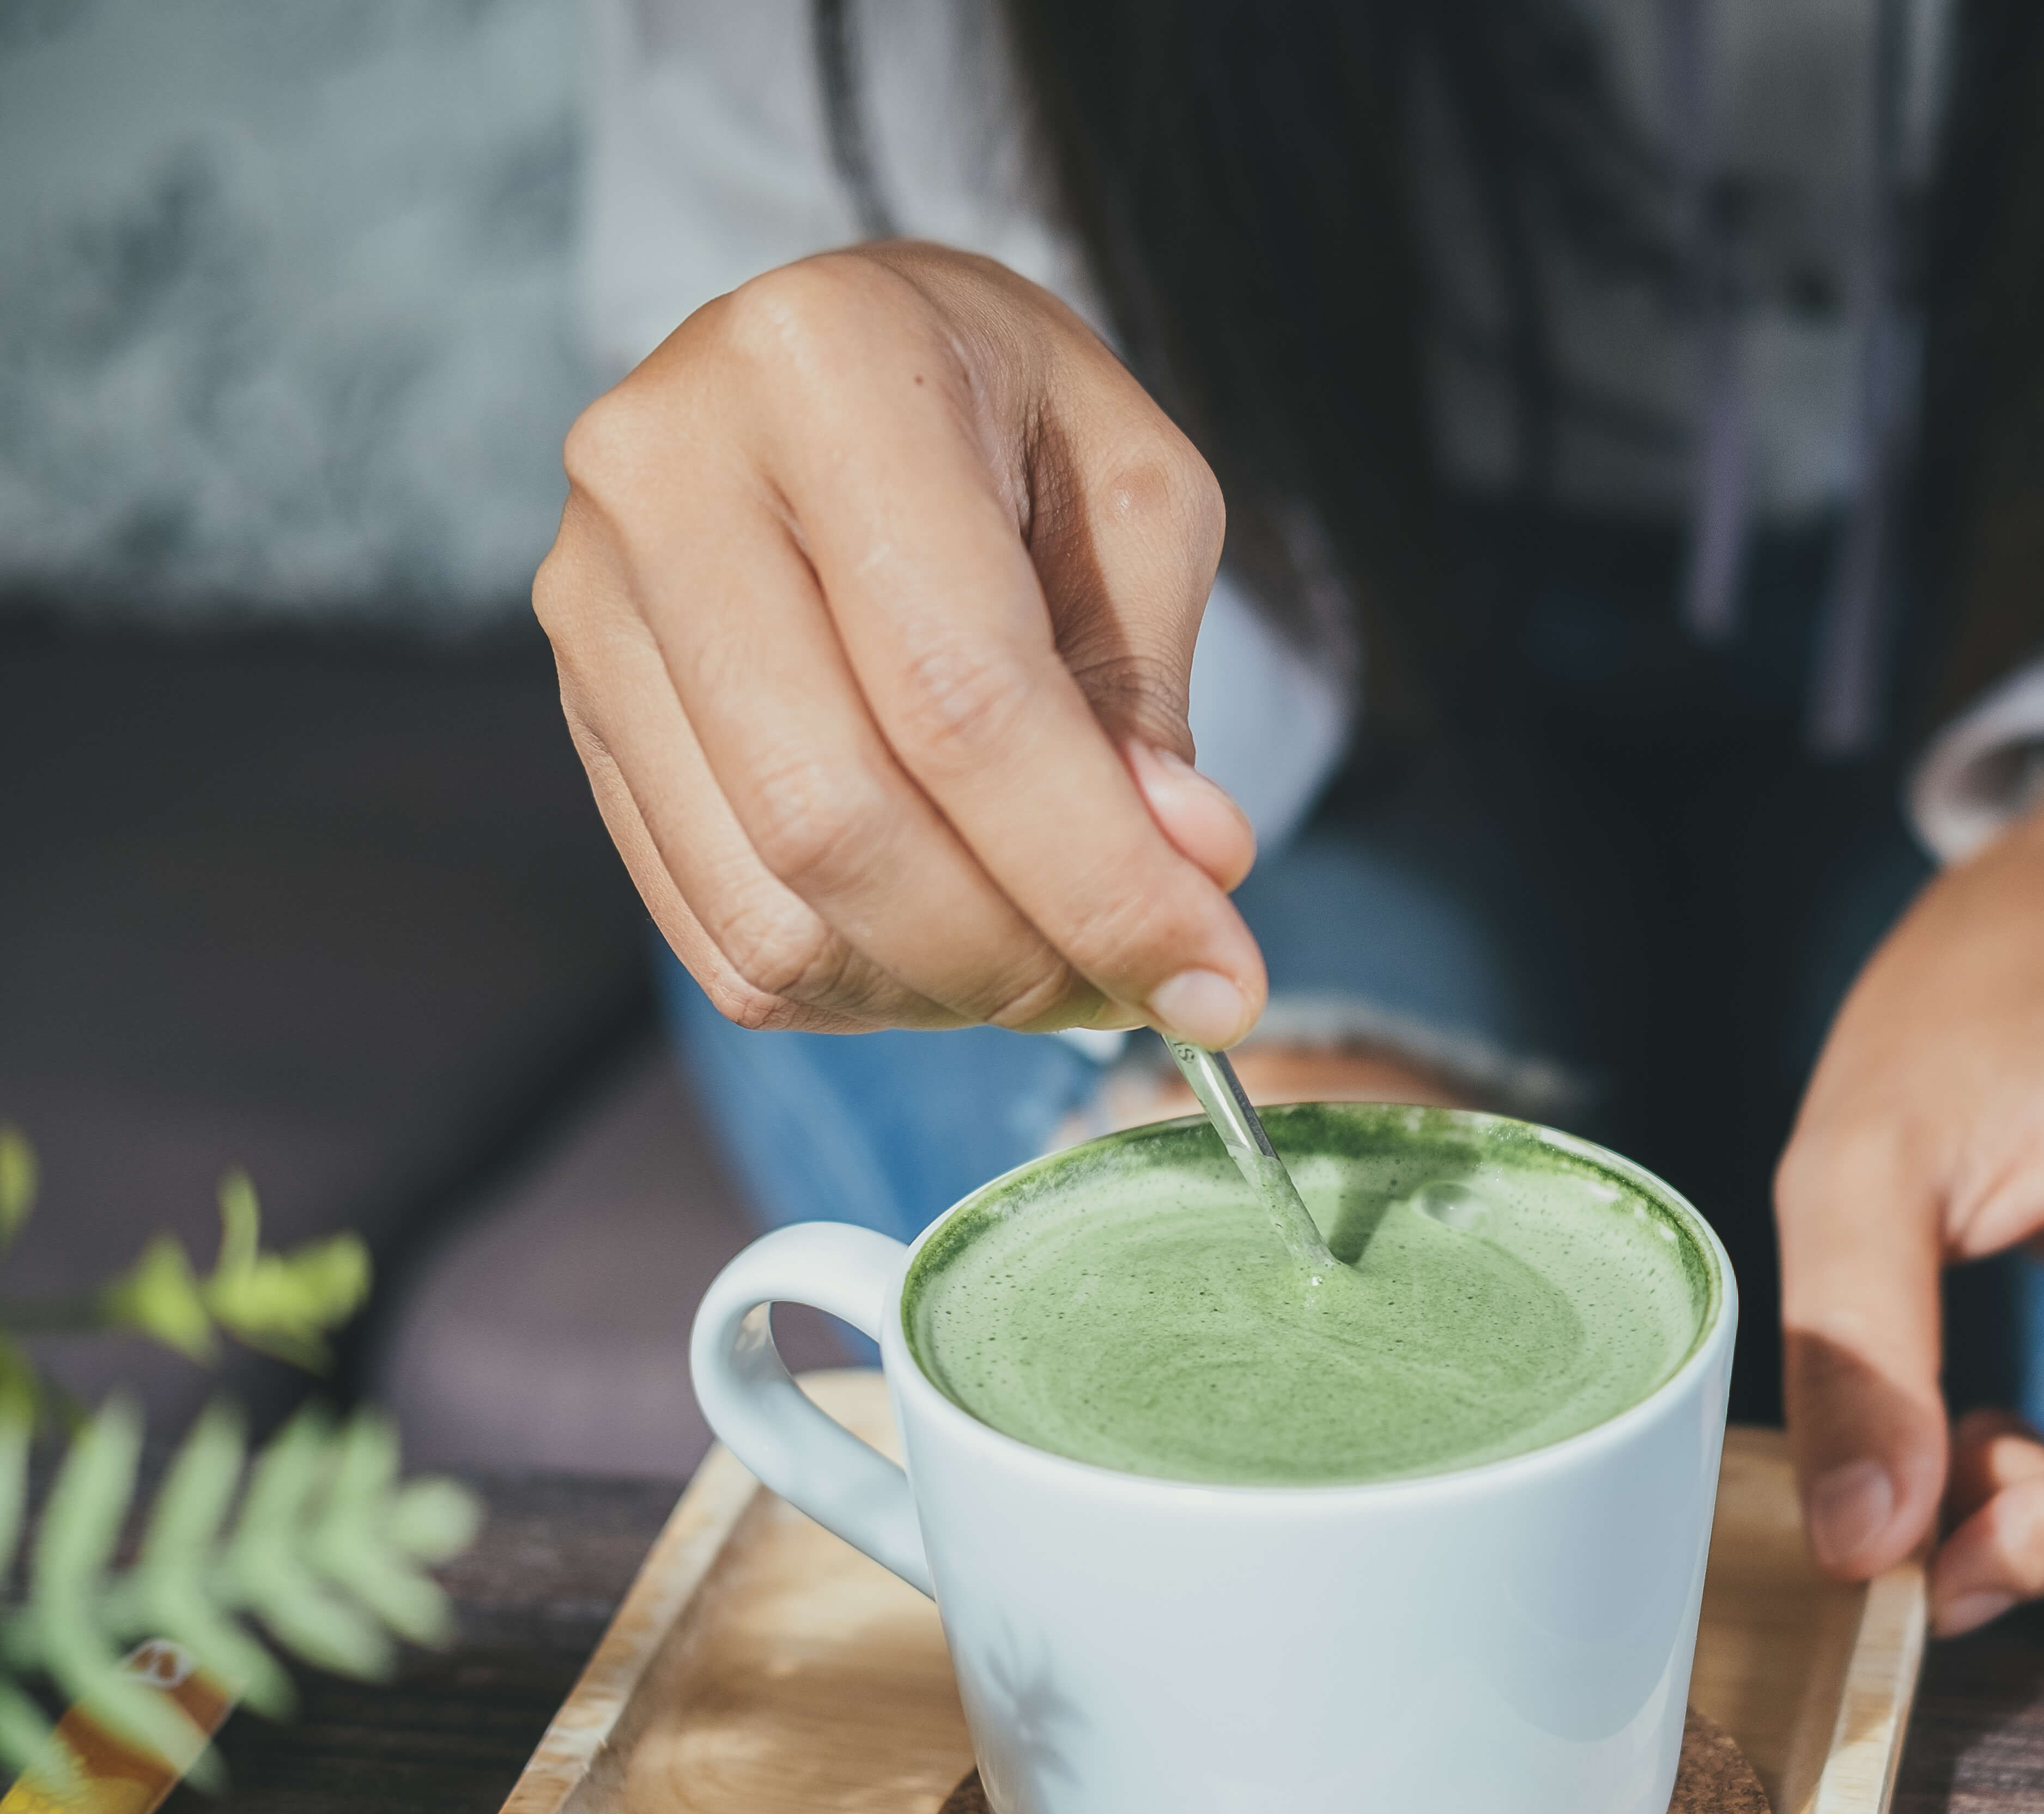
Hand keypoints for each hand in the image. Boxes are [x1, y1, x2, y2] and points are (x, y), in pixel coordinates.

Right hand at [534, 243, 1264, 1044]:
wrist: (850, 354)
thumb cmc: (1013, 417)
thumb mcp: (1134, 499)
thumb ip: (1149, 694)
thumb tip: (1183, 872)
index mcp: (825, 371)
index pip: (962, 702)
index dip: (1101, 878)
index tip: (1222, 986)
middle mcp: (666, 478)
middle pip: (840, 826)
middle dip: (1019, 958)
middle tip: (1146, 988)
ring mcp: (594, 603)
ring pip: (772, 913)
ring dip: (945, 992)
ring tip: (1061, 961)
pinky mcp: (585, 710)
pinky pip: (721, 933)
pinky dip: (863, 987)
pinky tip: (956, 945)